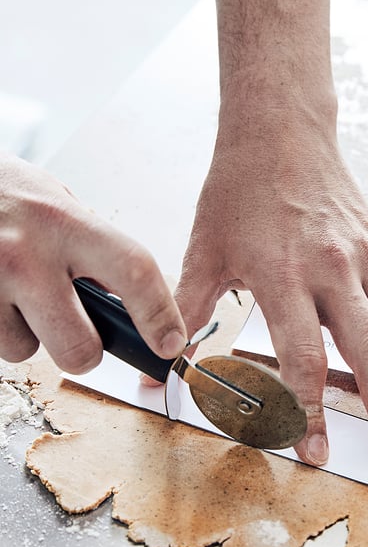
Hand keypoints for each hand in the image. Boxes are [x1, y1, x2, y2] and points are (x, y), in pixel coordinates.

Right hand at [0, 153, 185, 371]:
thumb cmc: (9, 195)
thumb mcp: (60, 207)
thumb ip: (94, 252)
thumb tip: (130, 306)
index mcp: (66, 223)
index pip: (132, 272)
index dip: (158, 315)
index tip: (170, 344)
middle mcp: (27, 252)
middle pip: (78, 345)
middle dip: (86, 352)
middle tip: (80, 334)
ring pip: (27, 350)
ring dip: (30, 335)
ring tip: (19, 296)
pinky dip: (0, 328)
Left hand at [175, 91, 367, 473]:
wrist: (281, 129)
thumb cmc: (239, 188)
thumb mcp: (203, 246)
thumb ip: (186, 306)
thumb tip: (160, 358)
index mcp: (284, 275)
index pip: (302, 358)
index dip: (308, 410)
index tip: (314, 451)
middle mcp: (332, 272)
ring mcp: (364, 261)